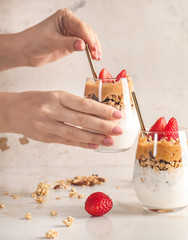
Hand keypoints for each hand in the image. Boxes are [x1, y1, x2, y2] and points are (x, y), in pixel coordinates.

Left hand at [0, 8, 100, 69]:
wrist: (25, 51)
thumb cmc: (34, 42)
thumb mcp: (52, 42)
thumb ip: (68, 43)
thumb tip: (83, 45)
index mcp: (65, 17)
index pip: (81, 26)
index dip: (88, 38)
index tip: (92, 48)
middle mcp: (70, 23)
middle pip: (88, 32)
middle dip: (93, 44)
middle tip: (96, 55)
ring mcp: (72, 33)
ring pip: (89, 39)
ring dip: (94, 48)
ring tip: (96, 58)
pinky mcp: (73, 43)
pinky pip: (86, 46)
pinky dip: (91, 51)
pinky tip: (94, 57)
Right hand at [0, 91, 122, 148]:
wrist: (12, 110)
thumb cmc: (39, 100)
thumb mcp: (57, 95)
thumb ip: (76, 104)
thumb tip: (101, 113)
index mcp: (58, 96)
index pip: (84, 104)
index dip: (103, 110)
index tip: (118, 115)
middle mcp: (52, 110)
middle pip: (82, 120)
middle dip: (103, 126)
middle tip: (118, 130)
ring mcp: (47, 125)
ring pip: (75, 133)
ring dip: (95, 138)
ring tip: (110, 141)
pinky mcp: (46, 138)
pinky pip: (68, 142)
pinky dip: (83, 144)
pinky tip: (95, 146)